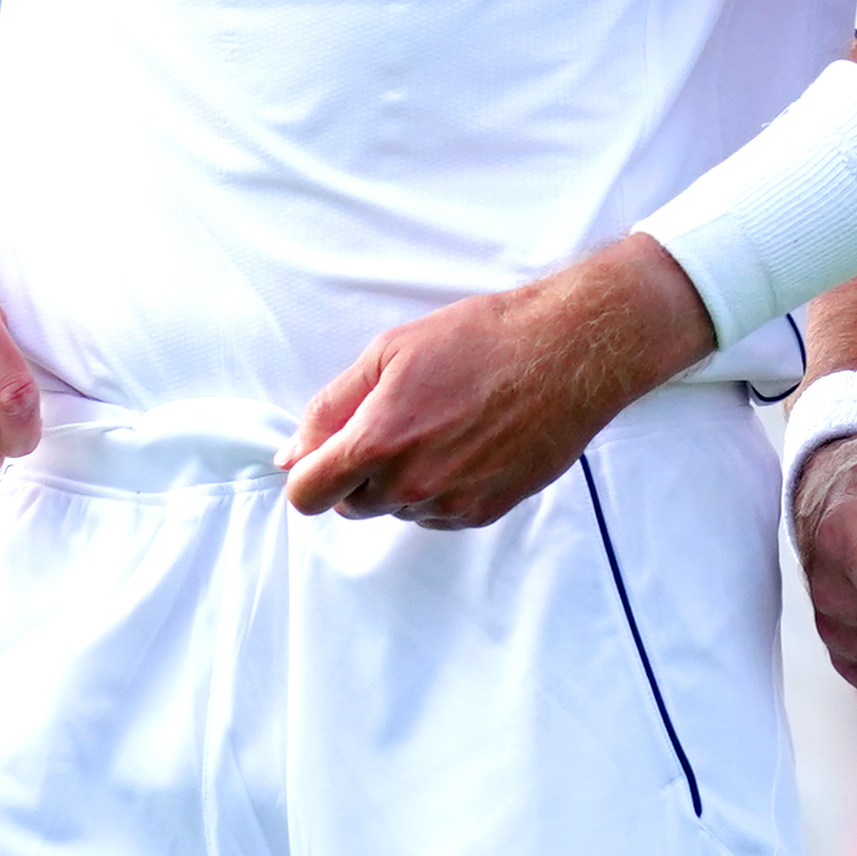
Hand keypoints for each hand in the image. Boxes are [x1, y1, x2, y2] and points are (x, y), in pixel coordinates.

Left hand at [280, 233, 711, 525]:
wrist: (565, 354)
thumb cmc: (479, 340)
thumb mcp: (389, 353)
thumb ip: (331, 408)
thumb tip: (291, 455)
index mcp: (377, 443)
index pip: (308, 496)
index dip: (310, 474)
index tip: (327, 453)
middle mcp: (411, 485)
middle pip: (352, 506)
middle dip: (359, 473)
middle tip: (394, 423)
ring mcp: (450, 504)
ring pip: (398, 510)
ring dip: (404, 480)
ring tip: (440, 425)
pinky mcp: (485, 511)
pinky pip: (439, 515)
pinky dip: (441, 487)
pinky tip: (466, 443)